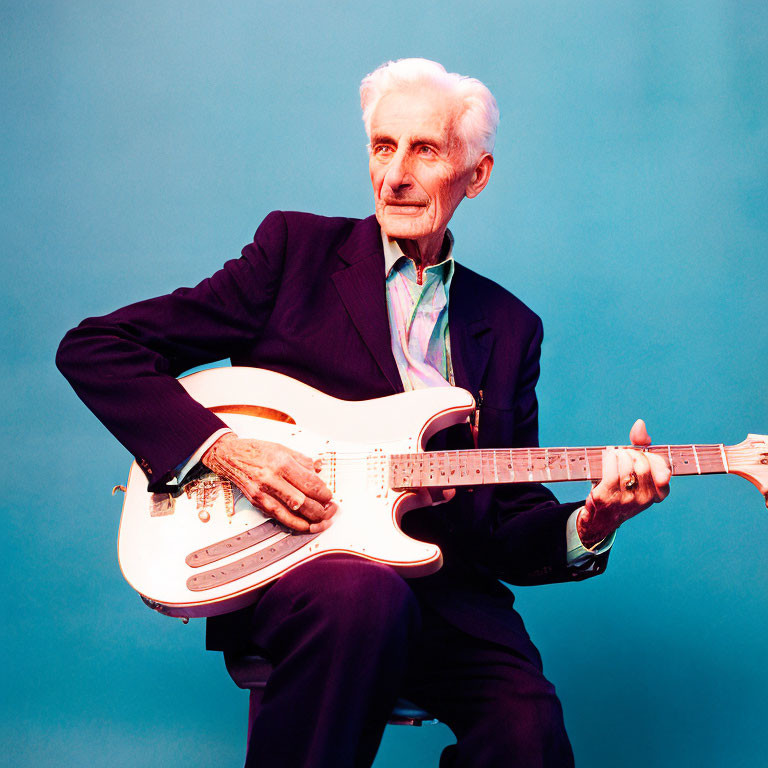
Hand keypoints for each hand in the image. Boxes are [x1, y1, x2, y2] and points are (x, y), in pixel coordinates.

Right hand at [202, 433, 335, 532]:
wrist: (230, 456)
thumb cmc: (257, 451)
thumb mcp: (282, 448)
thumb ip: (303, 461)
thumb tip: (320, 470)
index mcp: (282, 462)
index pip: (309, 483)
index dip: (324, 492)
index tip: (329, 496)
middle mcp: (272, 478)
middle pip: (303, 500)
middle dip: (320, 508)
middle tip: (329, 509)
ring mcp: (263, 492)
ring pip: (291, 512)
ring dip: (310, 519)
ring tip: (321, 520)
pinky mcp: (257, 502)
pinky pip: (278, 516)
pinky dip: (294, 523)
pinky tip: (304, 525)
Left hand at [577, 419, 670, 548]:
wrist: (599, 516)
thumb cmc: (620, 487)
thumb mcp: (635, 468)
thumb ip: (641, 444)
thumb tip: (639, 424)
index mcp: (656, 494)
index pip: (664, 473)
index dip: (655, 461)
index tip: (644, 457)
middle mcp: (644, 499)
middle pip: (643, 464)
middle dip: (632, 453)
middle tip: (624, 454)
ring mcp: (625, 500)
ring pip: (627, 465)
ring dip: (619, 454)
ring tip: (614, 455)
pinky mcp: (607, 497)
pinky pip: (612, 471)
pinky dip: (609, 457)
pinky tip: (608, 456)